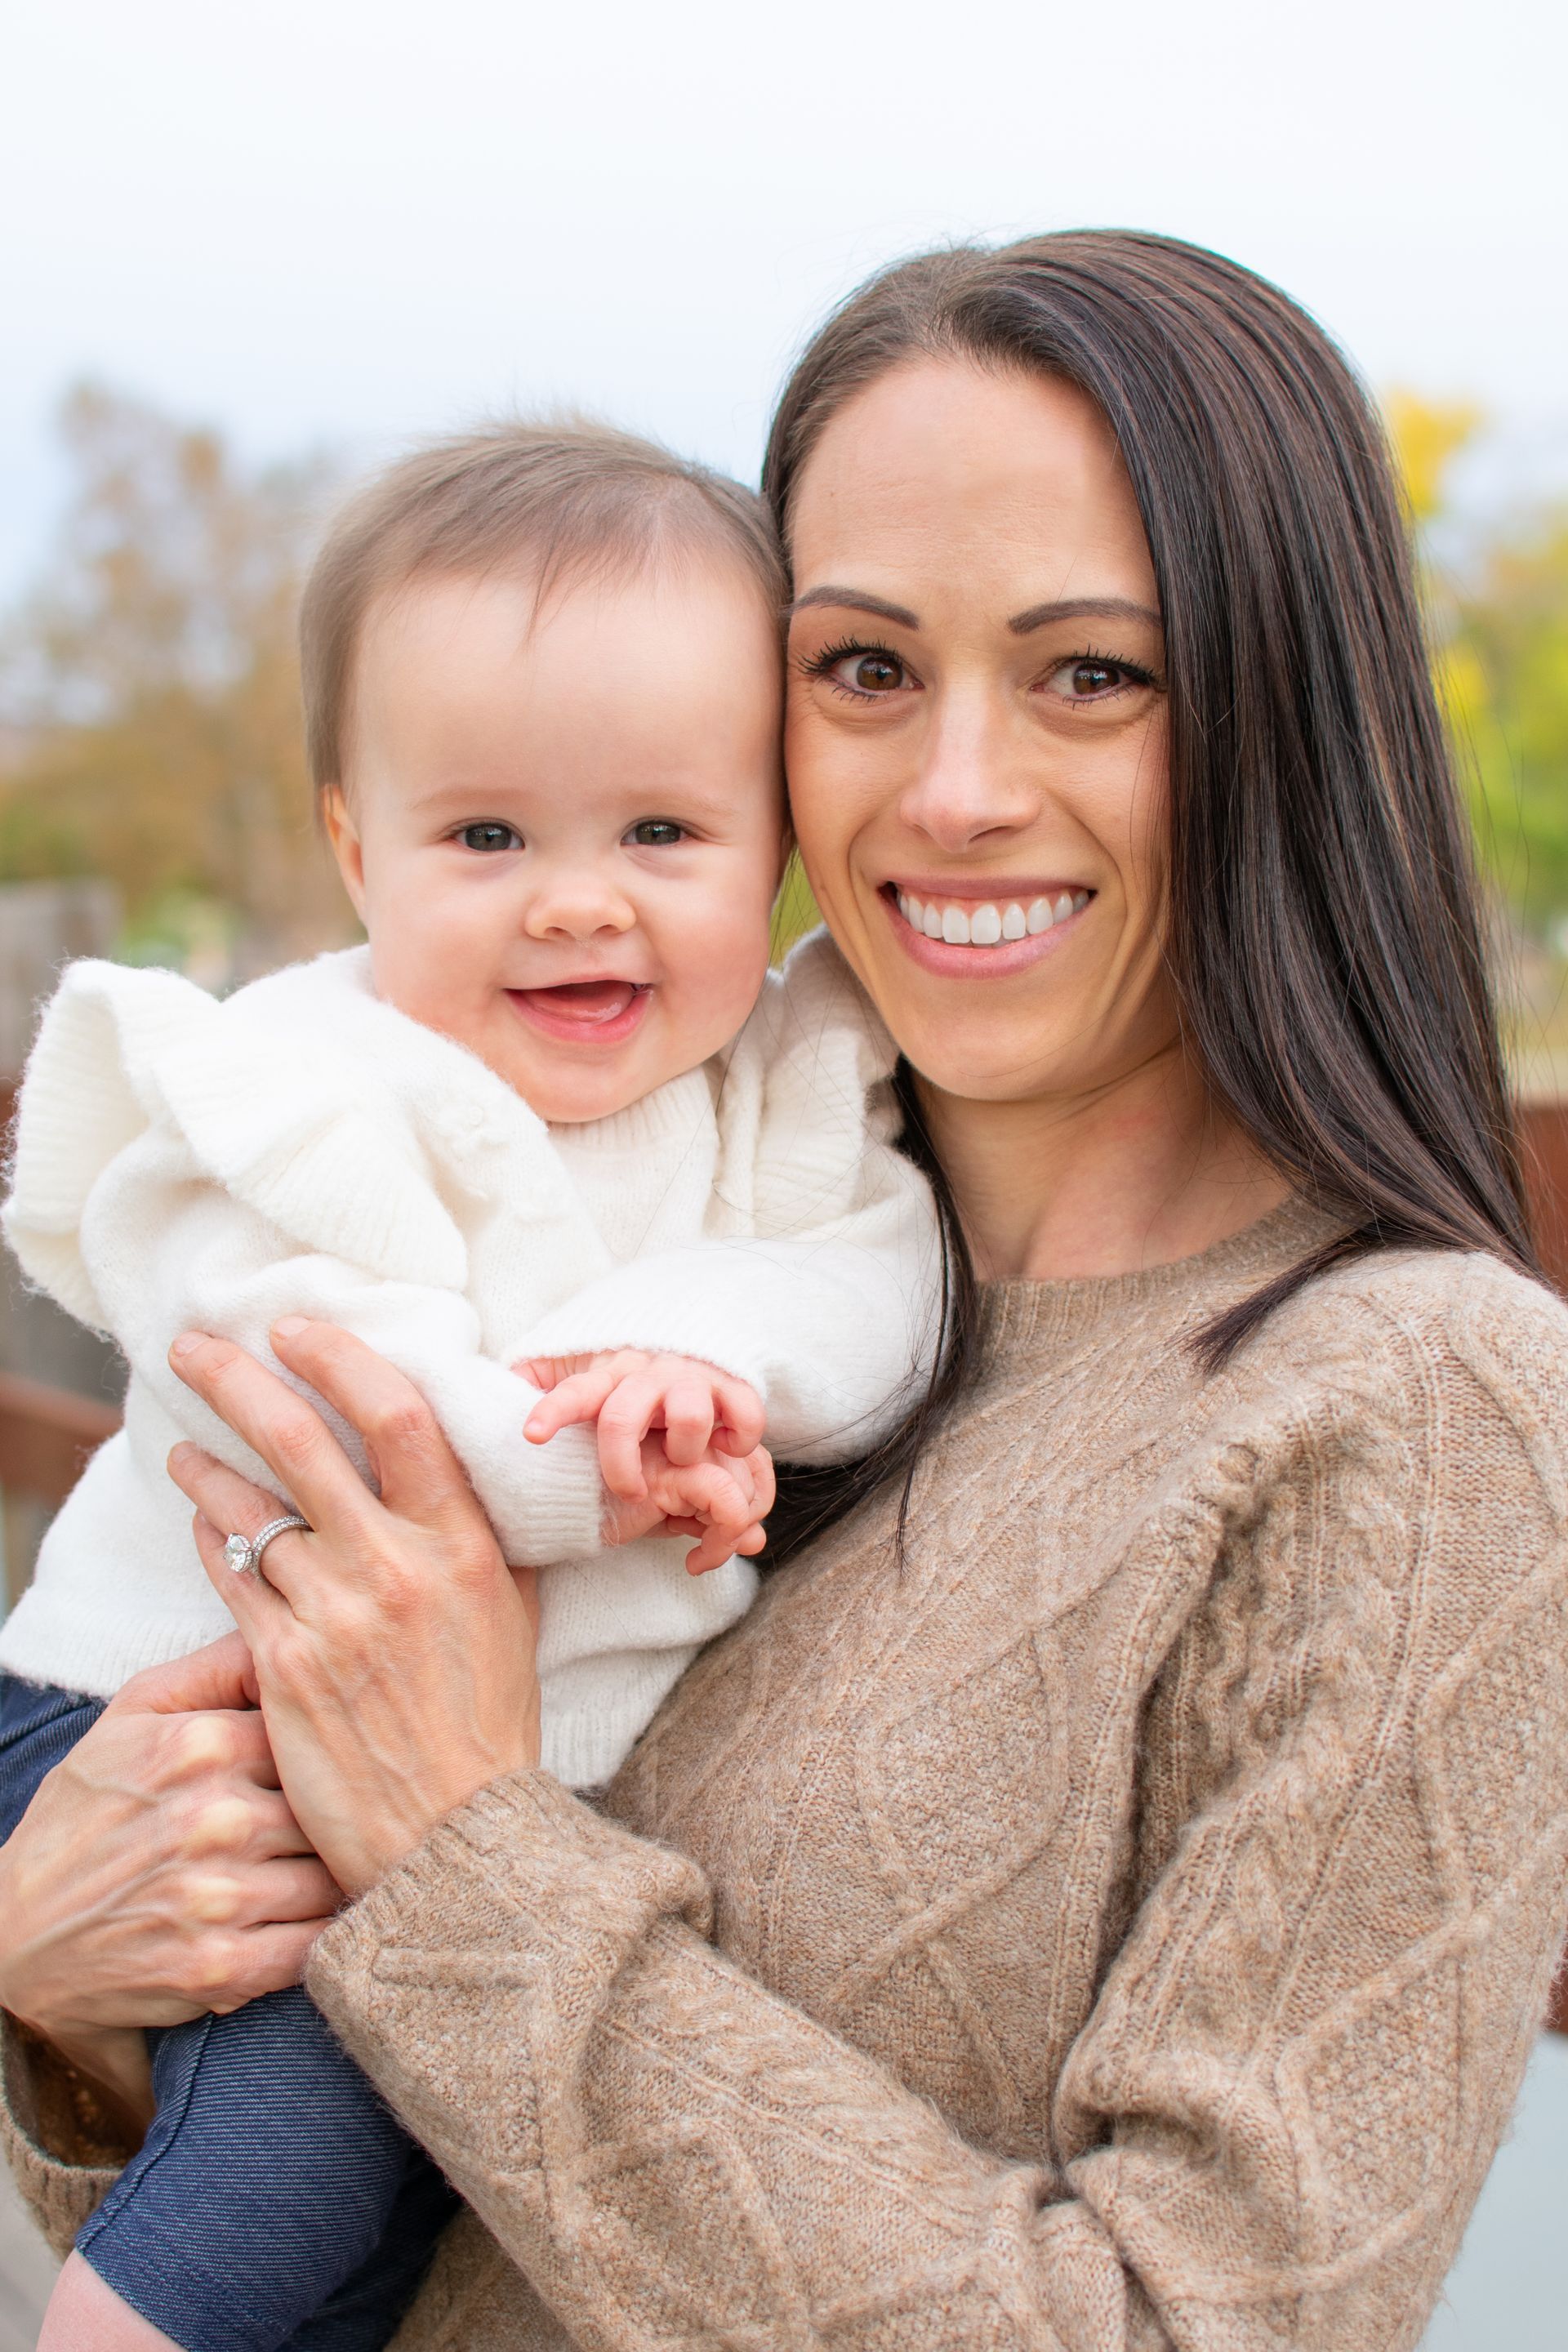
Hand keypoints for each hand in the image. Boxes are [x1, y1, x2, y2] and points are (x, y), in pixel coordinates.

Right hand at [0, 1635, 336, 2132]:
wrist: (16, 1936)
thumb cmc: (86, 1814)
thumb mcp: (133, 1715)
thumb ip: (218, 1667)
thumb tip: (293, 1625)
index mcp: (200, 1745)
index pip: (320, 1725)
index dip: (339, 1741)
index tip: (356, 1751)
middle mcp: (213, 1818)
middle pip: (334, 1801)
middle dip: (348, 1809)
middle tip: (365, 1813)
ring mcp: (218, 1897)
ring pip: (336, 1872)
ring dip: (342, 1872)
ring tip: (343, 1866)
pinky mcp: (222, 1969)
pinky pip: (317, 1945)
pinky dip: (328, 1935)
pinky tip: (318, 1919)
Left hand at [166, 1317, 541, 1896]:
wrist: (453, 1840)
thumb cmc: (492, 1726)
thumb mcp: (514, 1613)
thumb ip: (487, 1536)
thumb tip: (472, 1467)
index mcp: (461, 1545)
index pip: (397, 1416)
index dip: (339, 1359)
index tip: (297, 1330)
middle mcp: (393, 1569)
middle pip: (299, 1441)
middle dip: (236, 1379)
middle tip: (193, 1345)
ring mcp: (330, 1617)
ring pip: (249, 1511)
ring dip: (209, 1465)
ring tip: (184, 1441)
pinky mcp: (280, 1667)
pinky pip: (231, 1579)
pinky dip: (211, 1538)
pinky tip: (200, 1518)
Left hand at [519, 1350, 765, 1494]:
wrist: (687, 1337)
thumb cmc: (623, 1375)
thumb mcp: (574, 1369)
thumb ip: (537, 1380)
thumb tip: (495, 1388)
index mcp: (605, 1375)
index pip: (574, 1392)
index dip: (553, 1411)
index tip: (532, 1434)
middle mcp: (647, 1373)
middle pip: (625, 1415)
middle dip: (619, 1463)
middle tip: (627, 1491)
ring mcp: (691, 1379)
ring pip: (689, 1414)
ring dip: (684, 1448)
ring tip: (680, 1461)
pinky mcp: (733, 1387)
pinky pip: (745, 1414)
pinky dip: (740, 1437)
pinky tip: (727, 1447)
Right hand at [600, 1435, 775, 1572]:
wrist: (562, 1504)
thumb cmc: (614, 1503)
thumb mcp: (676, 1514)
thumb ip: (718, 1519)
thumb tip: (758, 1540)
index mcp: (693, 1428)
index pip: (754, 1458)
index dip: (754, 1500)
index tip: (724, 1534)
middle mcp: (693, 1428)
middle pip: (753, 1474)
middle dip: (741, 1523)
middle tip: (706, 1552)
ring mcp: (683, 1446)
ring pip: (743, 1490)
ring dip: (727, 1539)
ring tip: (696, 1558)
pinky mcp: (673, 1470)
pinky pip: (727, 1504)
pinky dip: (720, 1542)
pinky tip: (691, 1562)